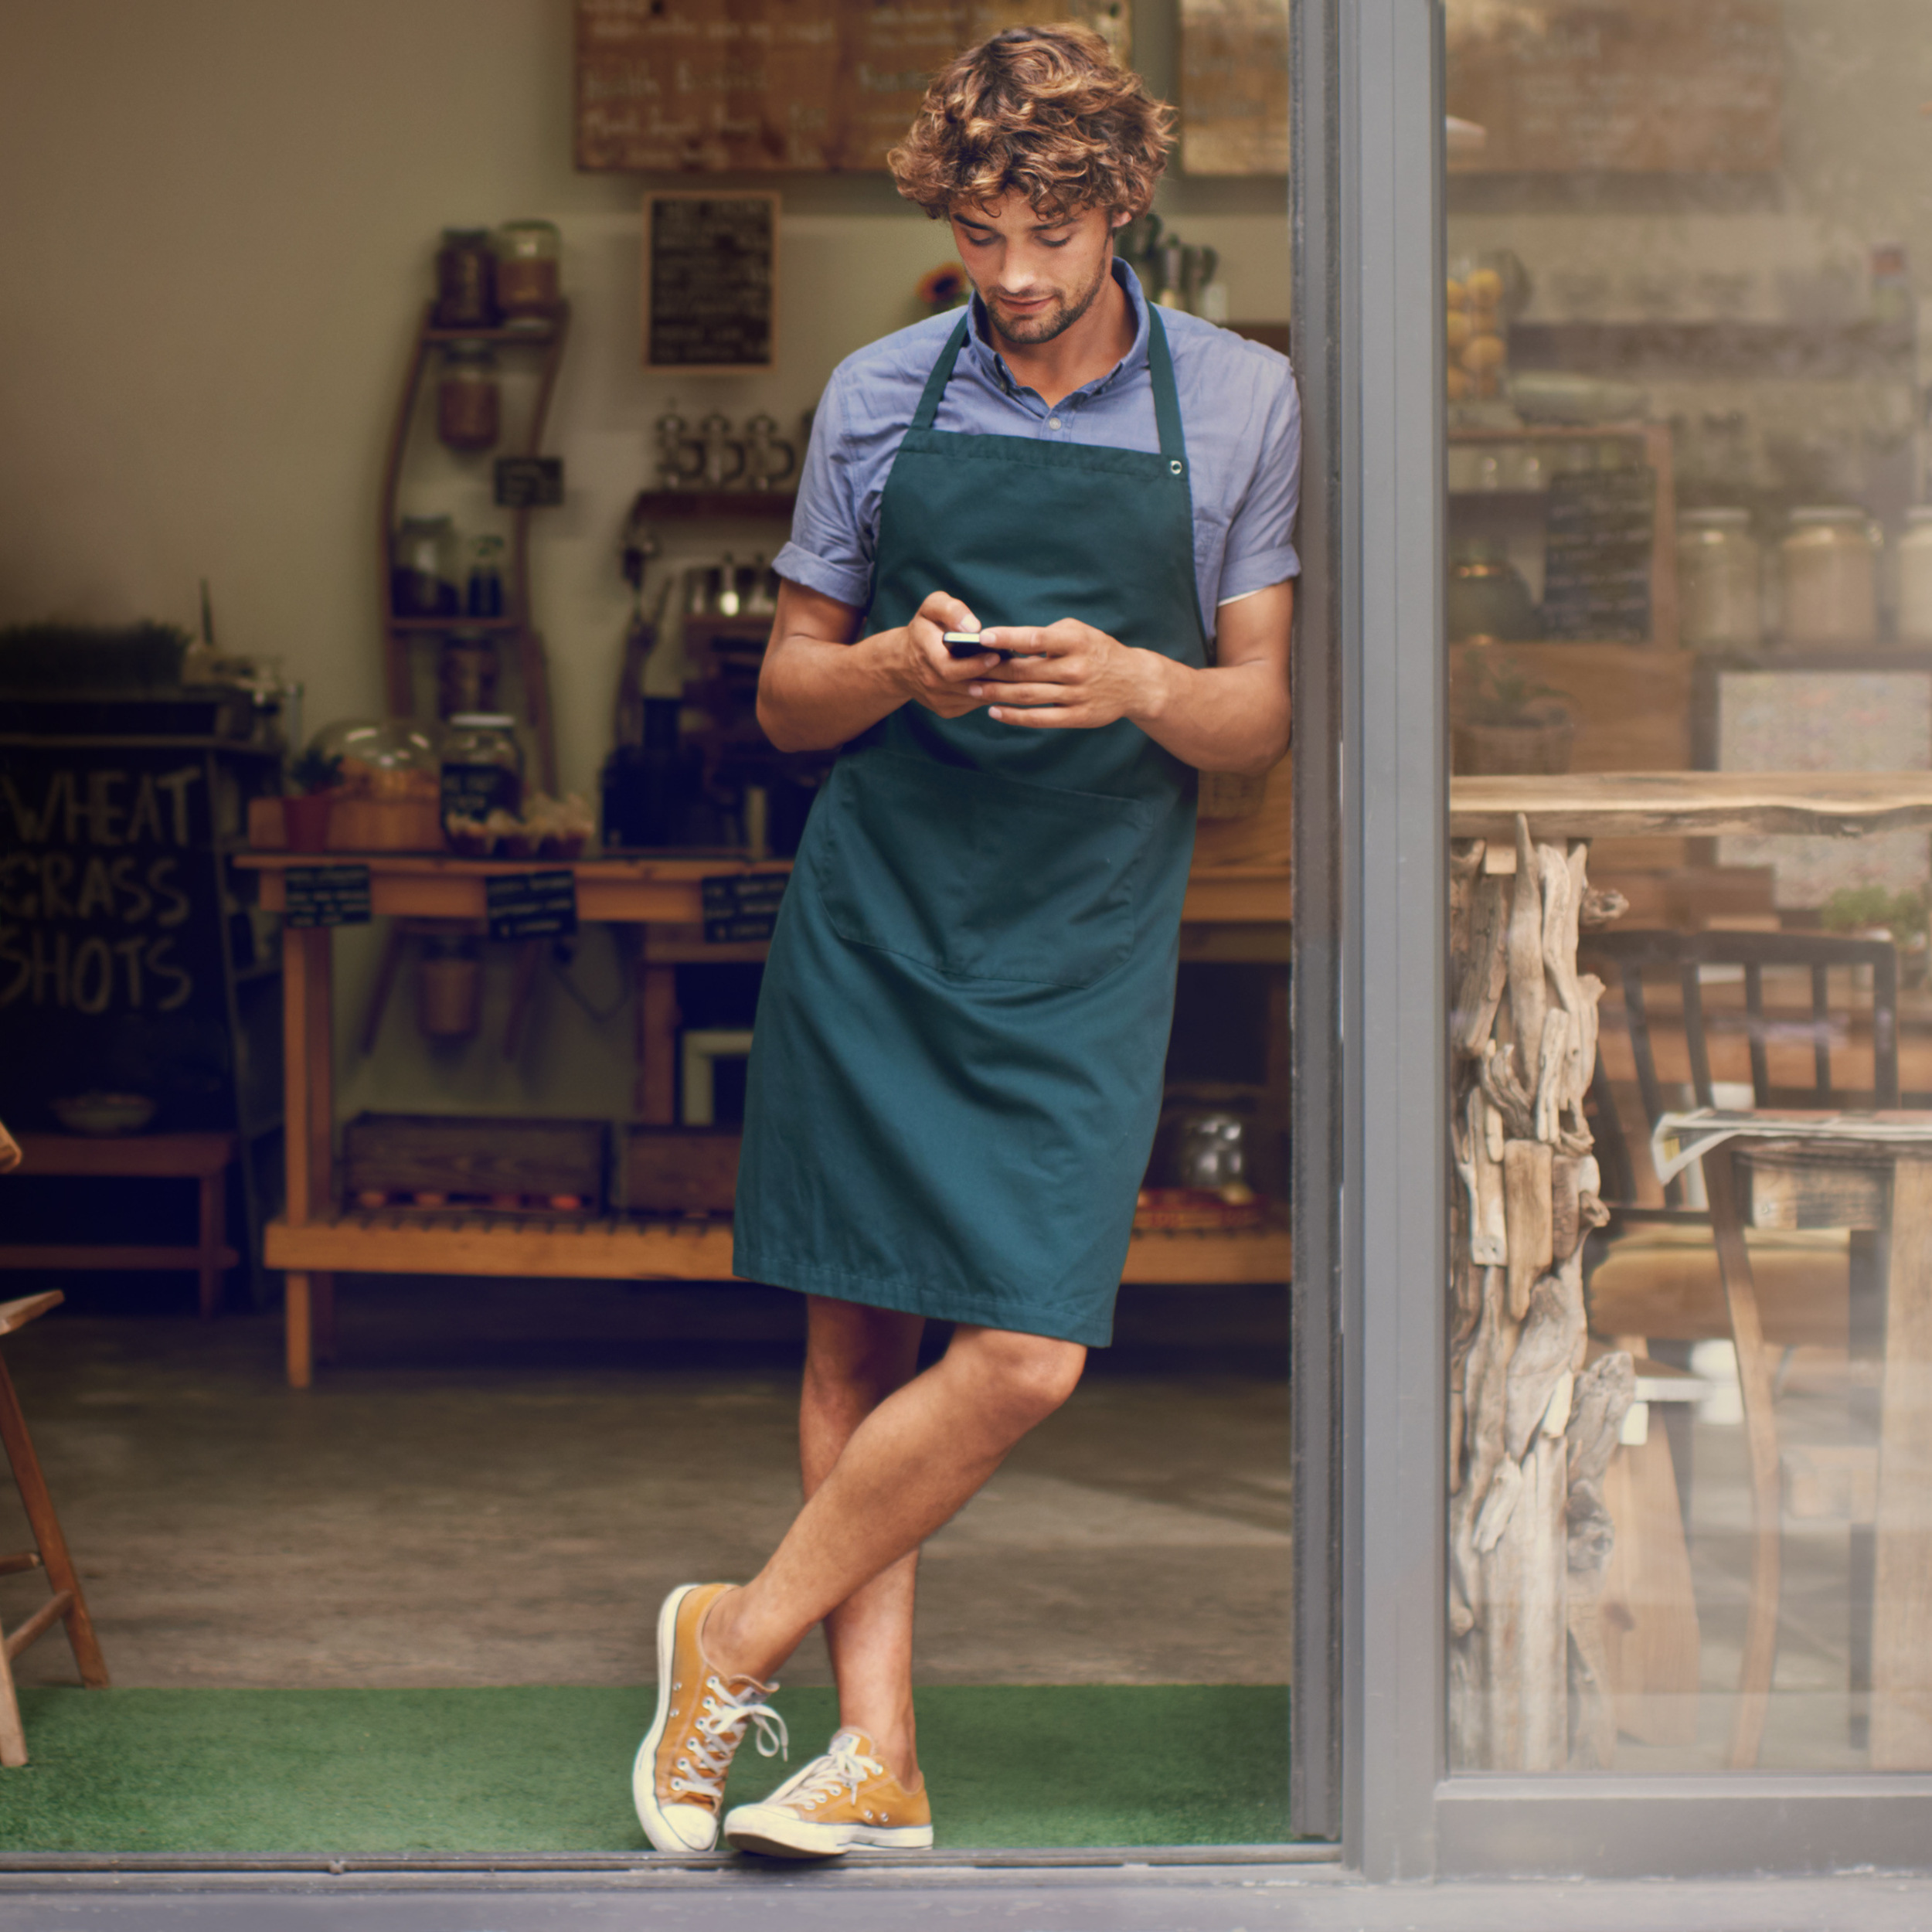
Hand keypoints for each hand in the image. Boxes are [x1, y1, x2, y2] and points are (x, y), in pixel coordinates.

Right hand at [894, 589, 1000, 718]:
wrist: (901, 663)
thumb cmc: (924, 630)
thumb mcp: (932, 608)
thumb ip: (951, 610)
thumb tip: (973, 627)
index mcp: (924, 654)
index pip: (950, 668)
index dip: (974, 665)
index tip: (995, 656)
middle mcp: (929, 681)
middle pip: (966, 686)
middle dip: (992, 677)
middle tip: (1013, 666)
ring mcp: (937, 699)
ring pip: (973, 697)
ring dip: (995, 688)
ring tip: (1014, 674)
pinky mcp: (945, 710)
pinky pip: (973, 704)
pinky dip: (989, 695)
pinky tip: (1002, 682)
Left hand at [968, 620, 1159, 730]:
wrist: (1135, 682)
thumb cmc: (1098, 650)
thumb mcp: (1079, 632)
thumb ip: (1047, 635)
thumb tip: (1009, 644)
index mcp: (1076, 642)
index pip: (1036, 639)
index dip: (1008, 638)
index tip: (982, 637)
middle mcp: (1076, 668)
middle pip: (1025, 671)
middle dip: (992, 670)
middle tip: (965, 668)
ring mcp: (1077, 695)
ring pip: (1028, 696)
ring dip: (997, 693)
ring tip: (973, 689)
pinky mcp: (1078, 717)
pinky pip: (1040, 719)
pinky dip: (1014, 717)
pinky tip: (995, 711)